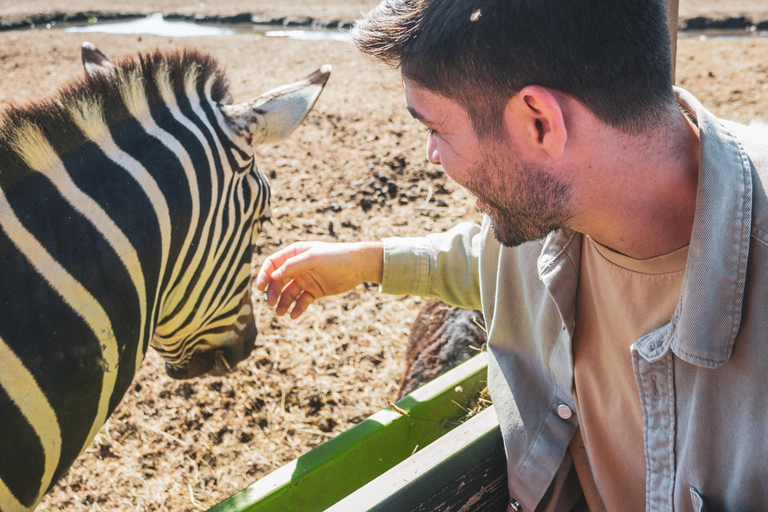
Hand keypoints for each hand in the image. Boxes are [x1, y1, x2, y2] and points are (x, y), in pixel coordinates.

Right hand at [255, 241, 382, 318]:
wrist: (358, 266)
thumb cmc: (336, 256)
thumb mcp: (313, 258)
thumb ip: (292, 266)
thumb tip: (273, 276)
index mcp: (294, 254)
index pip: (272, 264)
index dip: (264, 275)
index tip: (259, 288)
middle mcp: (297, 267)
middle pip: (278, 281)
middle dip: (273, 293)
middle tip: (271, 304)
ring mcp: (305, 280)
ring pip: (288, 293)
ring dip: (283, 303)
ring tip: (281, 313)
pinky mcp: (314, 291)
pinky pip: (301, 301)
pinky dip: (297, 308)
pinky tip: (294, 315)